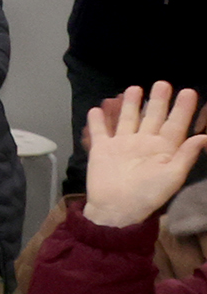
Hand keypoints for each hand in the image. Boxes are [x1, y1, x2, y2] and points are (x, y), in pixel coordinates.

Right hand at [83, 84, 206, 227]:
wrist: (115, 210)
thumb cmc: (147, 196)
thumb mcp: (172, 177)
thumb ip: (185, 156)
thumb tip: (204, 137)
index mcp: (163, 149)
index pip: (176, 124)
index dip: (183, 109)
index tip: (188, 92)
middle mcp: (144, 143)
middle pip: (153, 117)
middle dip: (158, 100)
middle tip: (163, 83)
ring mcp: (122, 145)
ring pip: (128, 119)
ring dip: (131, 104)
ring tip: (134, 88)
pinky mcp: (103, 150)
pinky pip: (100, 132)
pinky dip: (98, 121)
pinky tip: (97, 109)